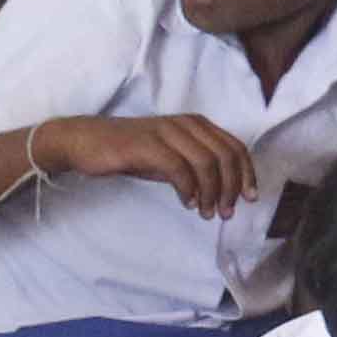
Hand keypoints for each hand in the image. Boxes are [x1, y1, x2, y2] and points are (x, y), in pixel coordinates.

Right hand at [52, 113, 262, 213]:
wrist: (87, 142)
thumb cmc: (132, 152)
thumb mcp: (172, 157)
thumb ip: (198, 168)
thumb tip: (226, 191)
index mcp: (196, 124)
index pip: (234, 147)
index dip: (247, 174)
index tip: (249, 199)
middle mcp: (186, 124)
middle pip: (225, 156)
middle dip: (231, 188)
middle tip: (226, 212)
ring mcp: (166, 132)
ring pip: (206, 162)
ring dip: (211, 193)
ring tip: (206, 213)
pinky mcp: (148, 144)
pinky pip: (179, 168)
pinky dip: (188, 189)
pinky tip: (187, 202)